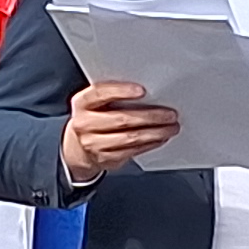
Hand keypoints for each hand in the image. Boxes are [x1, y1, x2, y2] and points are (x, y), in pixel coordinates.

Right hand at [57, 81, 181, 183]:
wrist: (77, 147)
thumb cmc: (93, 117)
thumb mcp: (95, 103)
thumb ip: (114, 95)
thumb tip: (149, 92)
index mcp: (82, 103)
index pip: (100, 93)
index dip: (121, 91)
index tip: (142, 90)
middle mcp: (84, 124)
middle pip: (121, 119)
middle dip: (150, 116)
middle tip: (170, 114)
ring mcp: (93, 144)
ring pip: (130, 138)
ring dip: (155, 133)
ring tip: (171, 127)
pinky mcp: (105, 159)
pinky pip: (132, 151)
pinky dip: (150, 144)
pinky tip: (160, 138)